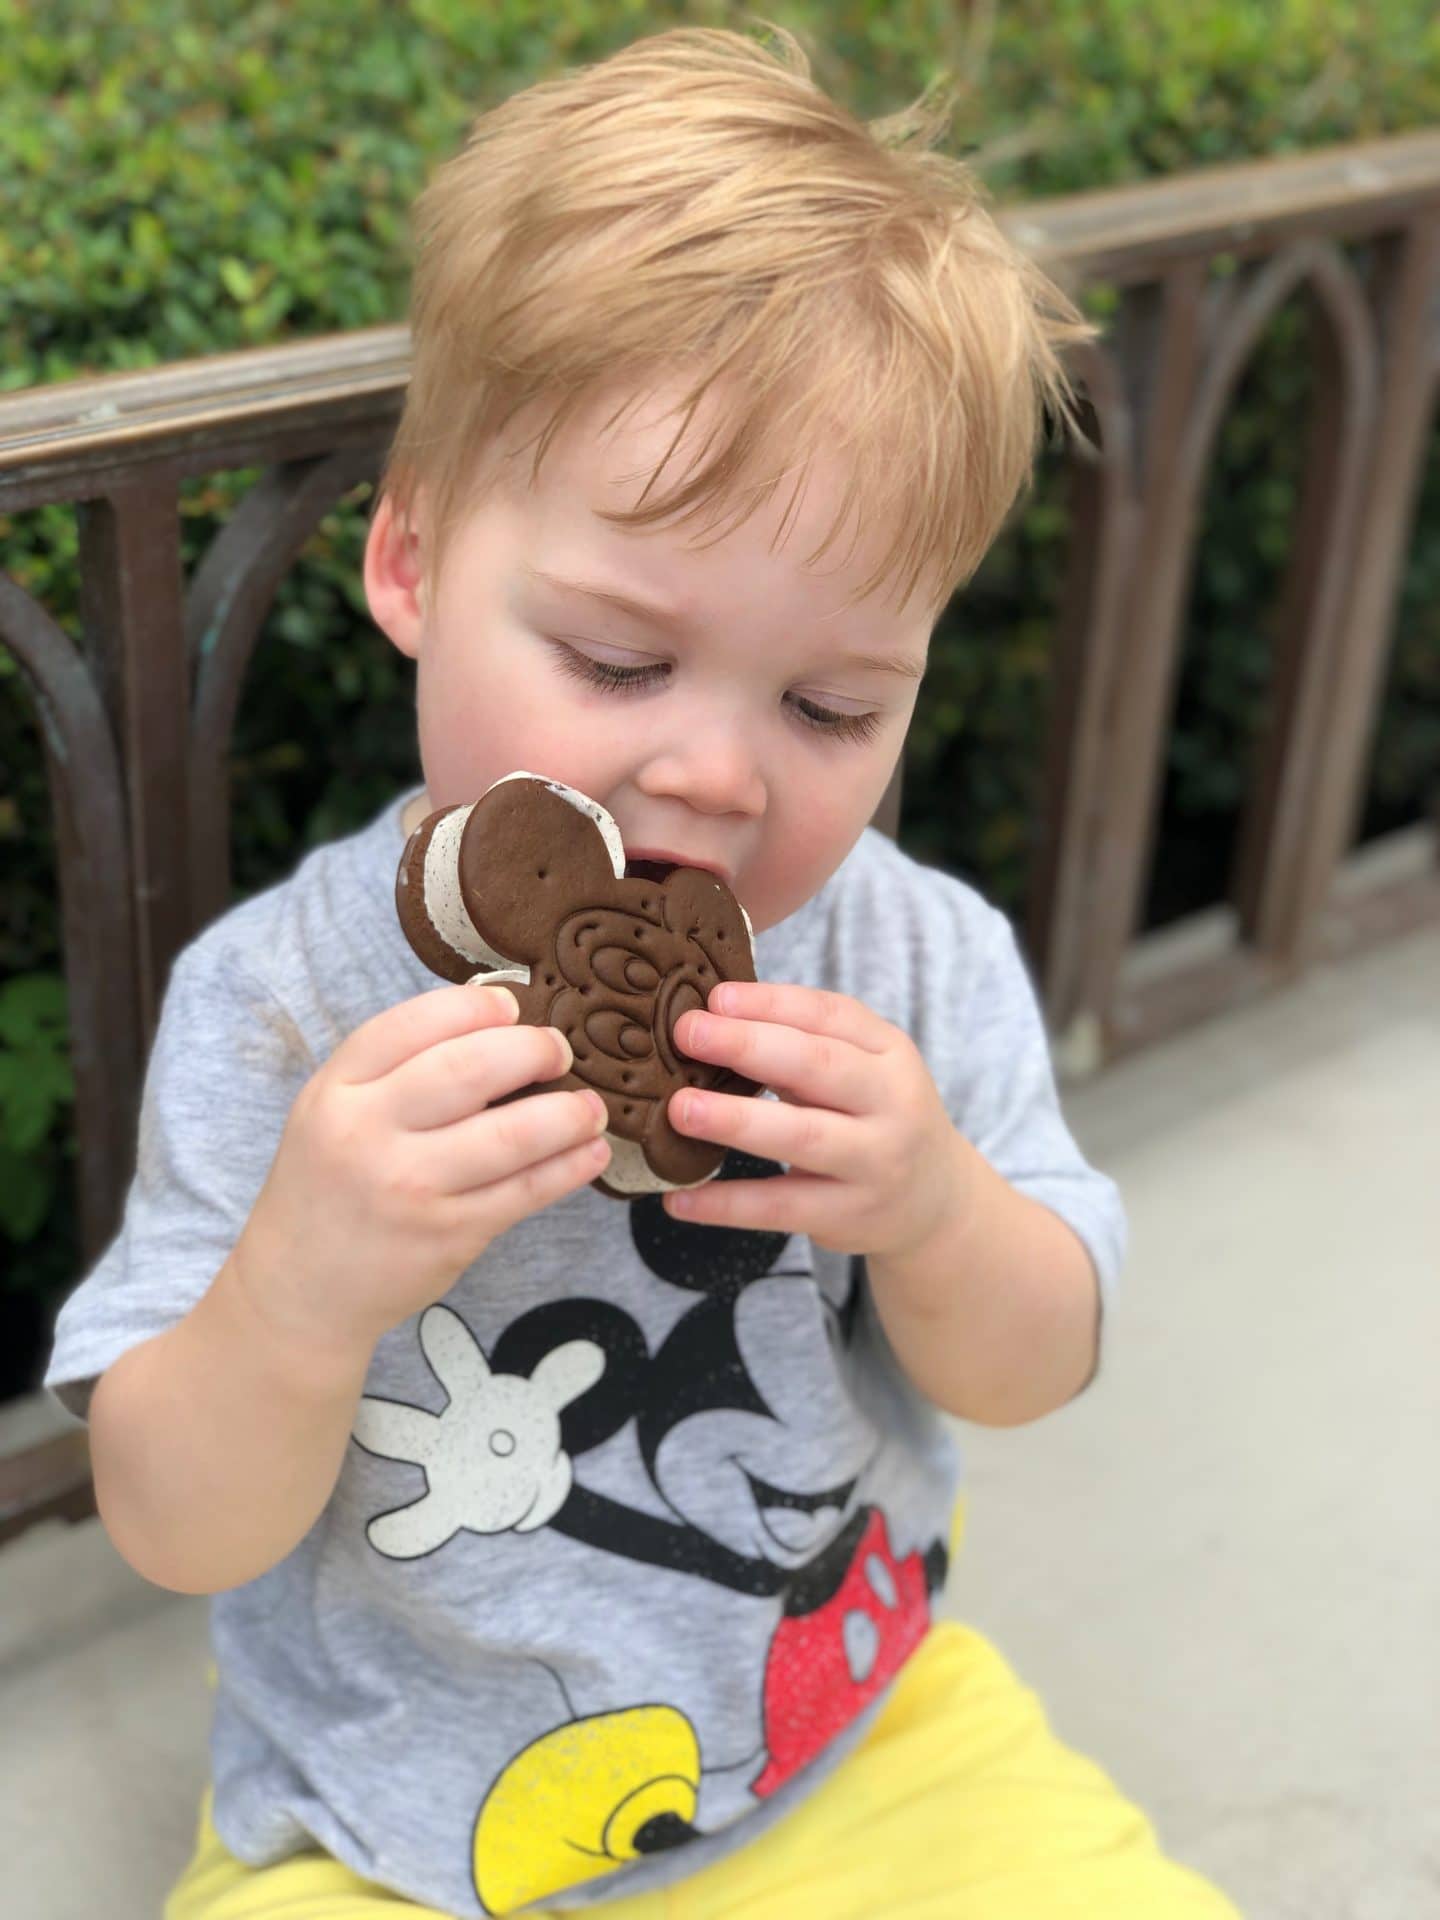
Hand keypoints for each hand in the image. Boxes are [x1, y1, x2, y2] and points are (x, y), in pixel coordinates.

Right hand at [232, 982, 610, 1359]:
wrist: (300, 1291)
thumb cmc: (329, 1186)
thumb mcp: (332, 1110)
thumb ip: (395, 1069)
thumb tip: (498, 1024)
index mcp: (337, 1090)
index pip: (415, 1023)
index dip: (476, 1005)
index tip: (512, 1006)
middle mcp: (369, 1133)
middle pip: (471, 1069)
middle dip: (533, 1050)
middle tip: (560, 1050)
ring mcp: (411, 1188)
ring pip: (514, 1133)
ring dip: (569, 1113)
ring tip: (592, 1107)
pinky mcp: (449, 1235)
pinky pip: (526, 1190)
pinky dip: (570, 1167)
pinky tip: (591, 1151)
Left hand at [663, 982, 970, 1258]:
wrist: (935, 1200)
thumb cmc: (874, 1115)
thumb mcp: (863, 1068)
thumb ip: (803, 1042)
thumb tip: (711, 1019)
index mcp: (890, 1051)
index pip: (831, 1015)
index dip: (770, 1003)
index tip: (714, 998)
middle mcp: (891, 1104)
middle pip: (820, 1067)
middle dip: (749, 1046)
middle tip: (687, 1033)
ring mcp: (874, 1163)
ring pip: (802, 1137)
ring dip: (736, 1121)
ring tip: (679, 1110)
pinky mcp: (848, 1216)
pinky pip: (780, 1208)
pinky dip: (726, 1204)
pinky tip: (679, 1198)